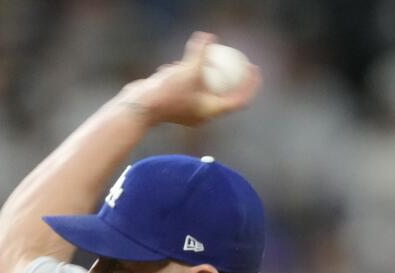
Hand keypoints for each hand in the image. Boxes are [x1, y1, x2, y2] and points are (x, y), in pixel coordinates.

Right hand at [118, 31, 260, 126]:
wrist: (140, 107)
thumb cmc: (168, 91)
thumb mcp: (188, 68)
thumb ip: (200, 53)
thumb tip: (209, 36)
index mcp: (212, 111)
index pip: (240, 99)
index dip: (251, 85)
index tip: (254, 69)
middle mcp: (203, 115)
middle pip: (226, 96)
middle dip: (234, 80)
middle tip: (239, 62)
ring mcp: (190, 112)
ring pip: (204, 91)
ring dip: (205, 76)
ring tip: (201, 60)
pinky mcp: (176, 107)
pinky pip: (187, 89)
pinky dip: (186, 77)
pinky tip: (174, 65)